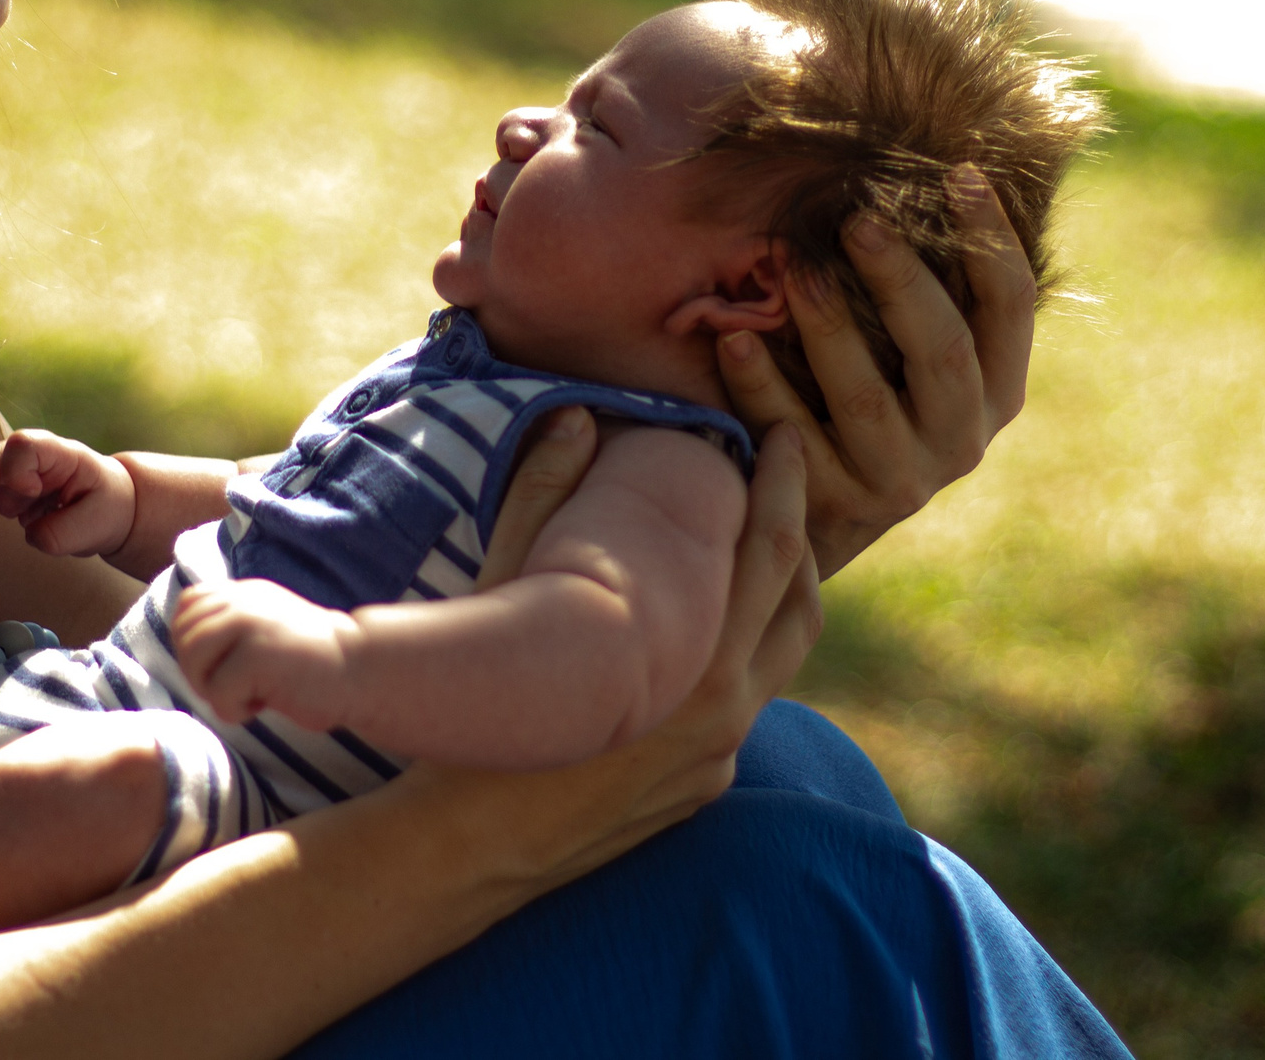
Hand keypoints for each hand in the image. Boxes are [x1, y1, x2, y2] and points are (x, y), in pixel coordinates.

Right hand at [0, 429, 137, 558]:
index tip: (26, 495)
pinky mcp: (1, 491)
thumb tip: (30, 535)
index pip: (25, 447)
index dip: (16, 470)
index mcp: (58, 453)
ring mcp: (11, 471)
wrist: (109, 507)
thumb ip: (63, 532)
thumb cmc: (107, 507)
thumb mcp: (98, 523)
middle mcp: (28, 457)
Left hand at [170, 579, 356, 730]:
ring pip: (193, 659)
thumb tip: (185, 647)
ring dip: (213, 690)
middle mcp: (243, 601)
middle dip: (199, 672)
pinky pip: (218, 692)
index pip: (188, 605)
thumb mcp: (268, 631)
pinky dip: (235, 710)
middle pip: (184, 635)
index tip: (223, 666)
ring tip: (246, 697)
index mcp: (245, 593)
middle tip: (235, 688)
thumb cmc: (313, 666)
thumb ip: (233, 629)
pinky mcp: (257, 656)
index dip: (192, 641)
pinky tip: (264, 705)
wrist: (362, 671)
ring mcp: (250, 624)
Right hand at [404, 421, 820, 888]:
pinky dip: (739, 653)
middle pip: (798, 602)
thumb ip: (543, 499)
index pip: (772, 552)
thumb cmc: (479, 714)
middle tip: (787, 471)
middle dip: (798, 529)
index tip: (785, 437)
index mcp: (698, 660)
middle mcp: (725, 713)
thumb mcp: (504, 596)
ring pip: (779, 659)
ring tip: (757, 541)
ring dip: (778, 594)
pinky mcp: (703, 788)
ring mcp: (719, 757)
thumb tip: (578, 418)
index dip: (785, 485)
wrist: (466, 847)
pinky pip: (745, 707)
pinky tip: (703, 627)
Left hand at [717, 164, 1034, 579]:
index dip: (991, 238)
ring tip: (790, 266)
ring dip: (827, 324)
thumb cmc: (876, 391)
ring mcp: (900, 477)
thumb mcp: (919, 349)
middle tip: (856, 219)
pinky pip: (792, 435)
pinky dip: (761, 384)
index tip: (958, 172)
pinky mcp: (835, 502)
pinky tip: (733, 337)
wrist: (827, 511)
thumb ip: (932, 284)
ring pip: (865, 396)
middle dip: (899, 278)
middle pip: (942, 348)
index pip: (1011, 305)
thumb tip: (930, 164)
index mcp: (998, 386)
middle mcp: (963, 436)